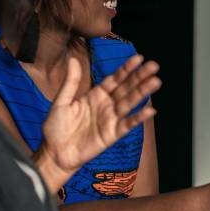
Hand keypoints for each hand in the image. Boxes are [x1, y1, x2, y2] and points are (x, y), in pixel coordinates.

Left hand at [39, 55, 159, 177]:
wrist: (54, 152)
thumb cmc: (56, 128)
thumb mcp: (61, 101)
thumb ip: (71, 81)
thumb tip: (73, 59)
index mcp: (96, 95)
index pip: (115, 79)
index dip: (126, 69)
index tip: (139, 58)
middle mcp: (106, 105)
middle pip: (126, 88)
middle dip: (140, 77)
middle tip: (154, 65)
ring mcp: (111, 119)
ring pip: (130, 103)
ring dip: (143, 92)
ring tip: (155, 82)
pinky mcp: (112, 134)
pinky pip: (128, 124)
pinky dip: (139, 117)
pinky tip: (150, 110)